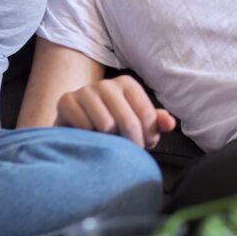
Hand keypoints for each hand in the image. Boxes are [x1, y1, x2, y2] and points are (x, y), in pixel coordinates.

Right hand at [57, 76, 177, 149]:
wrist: (75, 129)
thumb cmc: (112, 127)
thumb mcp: (137, 124)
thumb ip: (156, 123)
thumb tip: (170, 123)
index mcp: (127, 84)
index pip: (147, 114)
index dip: (148, 136)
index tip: (144, 146)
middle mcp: (106, 84)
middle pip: (128, 121)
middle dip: (131, 142)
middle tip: (127, 151)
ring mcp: (85, 90)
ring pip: (107, 125)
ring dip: (109, 141)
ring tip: (107, 142)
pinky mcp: (66, 101)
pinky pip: (85, 126)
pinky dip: (89, 138)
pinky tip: (89, 138)